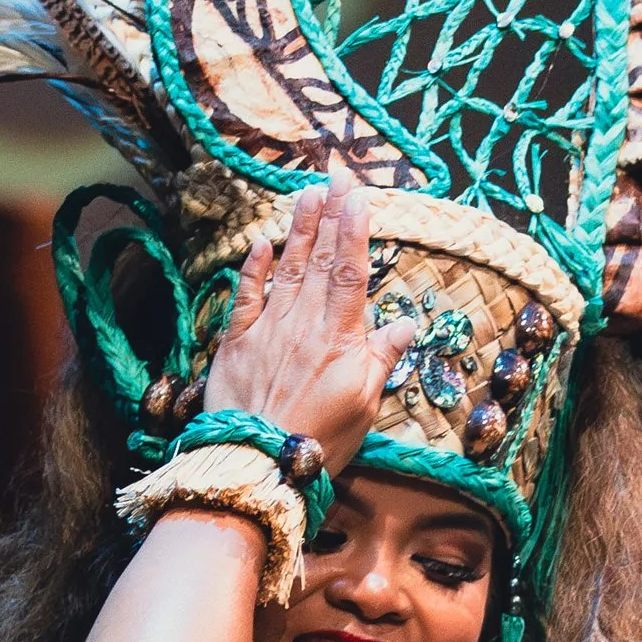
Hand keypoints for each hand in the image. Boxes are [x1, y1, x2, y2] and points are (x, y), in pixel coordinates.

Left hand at [202, 177, 386, 476]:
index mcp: (339, 337)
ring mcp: (268, 330)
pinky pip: (246, 296)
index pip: (350, 272)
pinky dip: (253, 268)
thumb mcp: (365, 406)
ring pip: (287, 269)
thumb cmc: (318, 441)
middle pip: (321, 260)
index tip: (359, 198)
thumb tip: (405, 326)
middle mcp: (304, 324)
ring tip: (307, 195)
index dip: (355, 231)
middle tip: (335, 178)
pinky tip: (262, 243)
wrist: (258, 463)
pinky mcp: (236, 343)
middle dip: (330, 216)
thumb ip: (381, 360)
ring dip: (299, 230)